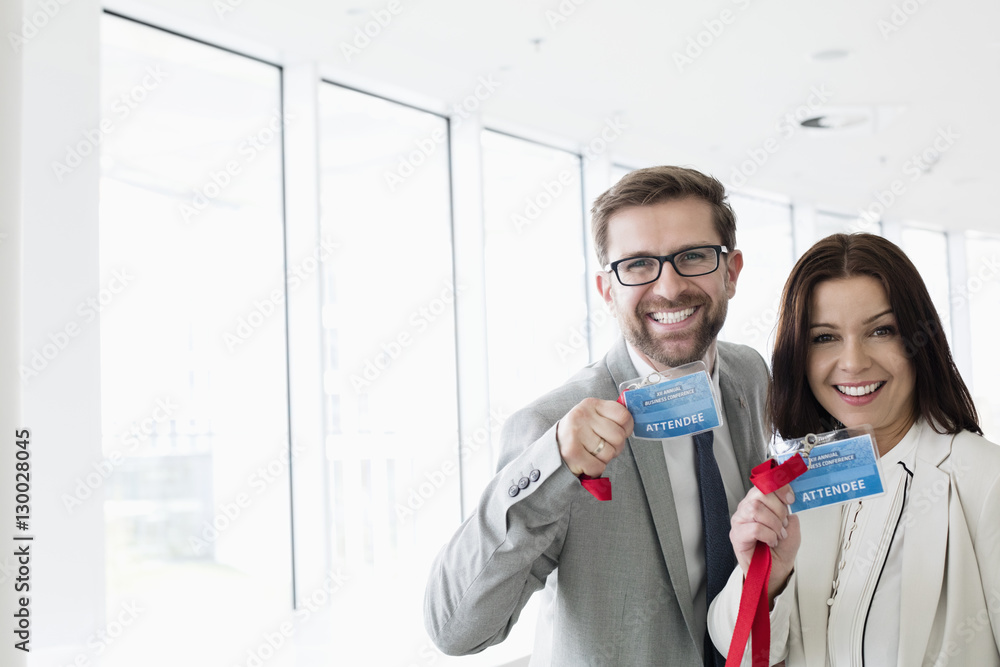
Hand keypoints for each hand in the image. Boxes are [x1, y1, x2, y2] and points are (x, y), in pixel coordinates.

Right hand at [555, 398, 632, 477]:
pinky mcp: (571, 452)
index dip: (627, 428)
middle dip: (615, 447)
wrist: (553, 448)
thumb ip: (611, 416)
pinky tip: (585, 461)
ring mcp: (575, 433)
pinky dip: (595, 469)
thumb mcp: (593, 417)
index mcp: (591, 404)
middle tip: (602, 446)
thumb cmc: (580, 433)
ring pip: (609, 453)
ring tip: (591, 453)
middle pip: (619, 436)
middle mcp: (582, 415)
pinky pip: (598, 466)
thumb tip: (635, 415)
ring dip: (603, 459)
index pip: (624, 416)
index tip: (619, 432)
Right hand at [729, 484, 799, 599]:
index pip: (764, 483)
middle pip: (760, 494)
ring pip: (756, 509)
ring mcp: (740, 521)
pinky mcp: (737, 535)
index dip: (778, 487)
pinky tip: (770, 541)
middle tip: (784, 524)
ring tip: (778, 535)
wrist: (776, 571)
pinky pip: (754, 528)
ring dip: (774, 524)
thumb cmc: (781, 549)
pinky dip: (768, 535)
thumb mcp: (792, 526)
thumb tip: (788, 499)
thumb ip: (789, 510)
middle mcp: (747, 508)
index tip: (791, 498)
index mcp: (759, 501)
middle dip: (778, 509)